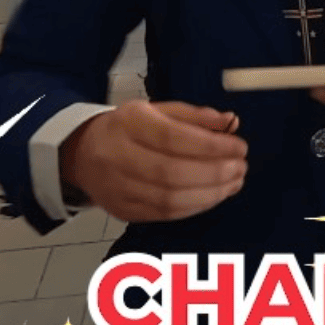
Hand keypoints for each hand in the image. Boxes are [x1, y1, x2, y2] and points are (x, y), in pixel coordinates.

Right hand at [59, 100, 248, 222]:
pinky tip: (214, 195)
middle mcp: (118, 155)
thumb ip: (194, 116)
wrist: (83, 153)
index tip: (239, 147)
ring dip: (210, 193)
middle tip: (241, 167)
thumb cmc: (128, 128)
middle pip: (172, 172)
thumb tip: (230, 123)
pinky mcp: (123, 210)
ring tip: (234, 182)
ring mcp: (118, 187)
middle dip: (215, 173)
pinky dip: (195, 206)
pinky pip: (164, 214)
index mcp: (128, 123)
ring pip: (169, 199)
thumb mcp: (157, 110)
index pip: (174, 137)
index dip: (211, 145)